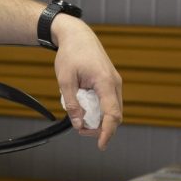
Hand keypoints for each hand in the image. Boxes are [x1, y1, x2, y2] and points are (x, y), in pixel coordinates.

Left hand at [51, 14, 122, 149]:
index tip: (101, 145)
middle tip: (80, 129)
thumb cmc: (71, 54)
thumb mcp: (65, 80)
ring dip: (99, 119)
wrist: (77, 35)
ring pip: (112, 110)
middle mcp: (115, 84)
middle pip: (115, 115)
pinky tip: (85, 108)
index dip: (107, 132)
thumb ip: (72, 104)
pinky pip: (108, 102)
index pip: (112, 114)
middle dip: (100, 128)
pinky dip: (99, 110)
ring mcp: (114, 83)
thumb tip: (79, 123)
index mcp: (106, 82)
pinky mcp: (110, 83)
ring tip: (80, 120)